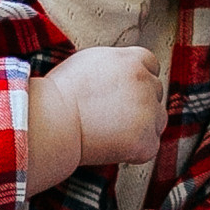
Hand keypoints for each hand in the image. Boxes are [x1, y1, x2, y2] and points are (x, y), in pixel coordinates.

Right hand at [54, 41, 165, 170]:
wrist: (51, 123)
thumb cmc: (61, 93)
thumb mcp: (91, 61)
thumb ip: (118, 64)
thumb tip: (130, 72)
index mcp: (133, 60)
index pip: (151, 66)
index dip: (136, 80)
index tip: (121, 91)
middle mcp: (146, 83)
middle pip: (156, 92)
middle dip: (139, 102)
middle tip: (109, 113)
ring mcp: (149, 113)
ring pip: (158, 119)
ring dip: (142, 125)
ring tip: (110, 130)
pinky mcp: (146, 142)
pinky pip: (150, 146)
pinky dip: (135, 150)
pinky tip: (111, 145)